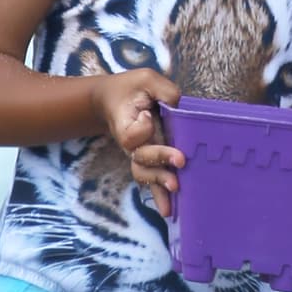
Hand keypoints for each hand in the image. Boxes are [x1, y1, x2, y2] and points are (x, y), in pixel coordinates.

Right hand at [93, 67, 182, 217]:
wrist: (111, 100)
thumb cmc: (131, 88)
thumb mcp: (145, 80)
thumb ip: (163, 90)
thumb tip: (177, 106)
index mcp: (125, 123)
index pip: (131, 135)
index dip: (141, 129)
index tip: (146, 114)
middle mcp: (131, 143)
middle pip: (140, 159)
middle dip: (160, 162)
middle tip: (180, 162)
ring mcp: (138, 154)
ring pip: (144, 175)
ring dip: (159, 185)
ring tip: (174, 195)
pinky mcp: (148, 160)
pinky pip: (152, 180)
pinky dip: (160, 195)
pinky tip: (172, 211)